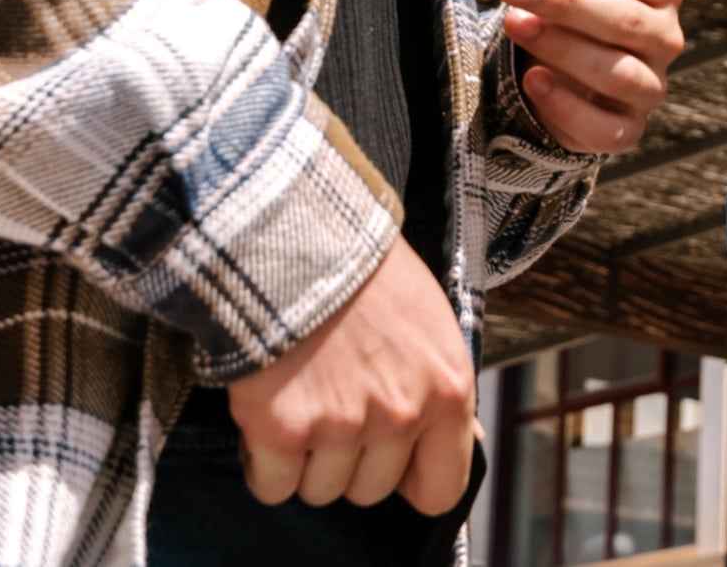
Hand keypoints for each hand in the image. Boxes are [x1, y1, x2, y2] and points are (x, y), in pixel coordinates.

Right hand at [227, 241, 475, 511]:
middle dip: (348, 460)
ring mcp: (340, 425)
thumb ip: (443, 387)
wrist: (296, 234)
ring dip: (304, 459)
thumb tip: (464, 440)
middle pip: (370, 492)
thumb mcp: (432, 322)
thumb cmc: (367, 274)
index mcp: (449, 391)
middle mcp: (401, 415)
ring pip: (319, 490)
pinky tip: (268, 414)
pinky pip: (272, 485)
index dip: (409, 479)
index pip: (441, 489)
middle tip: (332, 404)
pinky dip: (263, 462)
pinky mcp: (282, 428)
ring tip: (300, 398)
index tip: (388, 460)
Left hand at [496, 0, 687, 153]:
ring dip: (564, 48)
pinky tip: (533, 79)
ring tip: (515, 24)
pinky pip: (607, 127)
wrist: (565, 74)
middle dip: (566, 1)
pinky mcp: (628, 131)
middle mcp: (667, 39)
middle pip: (627, 20)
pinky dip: (569, 106)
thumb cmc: (571, 7)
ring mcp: (651, 88)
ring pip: (619, 73)